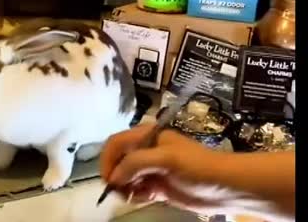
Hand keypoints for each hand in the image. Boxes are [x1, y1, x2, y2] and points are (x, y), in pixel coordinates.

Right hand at [100, 123, 225, 214]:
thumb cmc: (198, 166)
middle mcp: (146, 150)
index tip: (109, 180)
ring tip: (134, 195)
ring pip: (125, 177)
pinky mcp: (157, 185)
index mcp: (147, 136)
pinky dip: (135, 195)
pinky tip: (145, 197)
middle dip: (115, 175)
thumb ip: (137, 162)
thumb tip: (114, 176)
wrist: (226, 187)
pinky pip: (136, 189)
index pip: (116, 143)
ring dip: (124, 187)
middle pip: (118, 160)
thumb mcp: (167, 158)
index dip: (108, 160)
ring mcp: (151, 168)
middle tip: (120, 190)